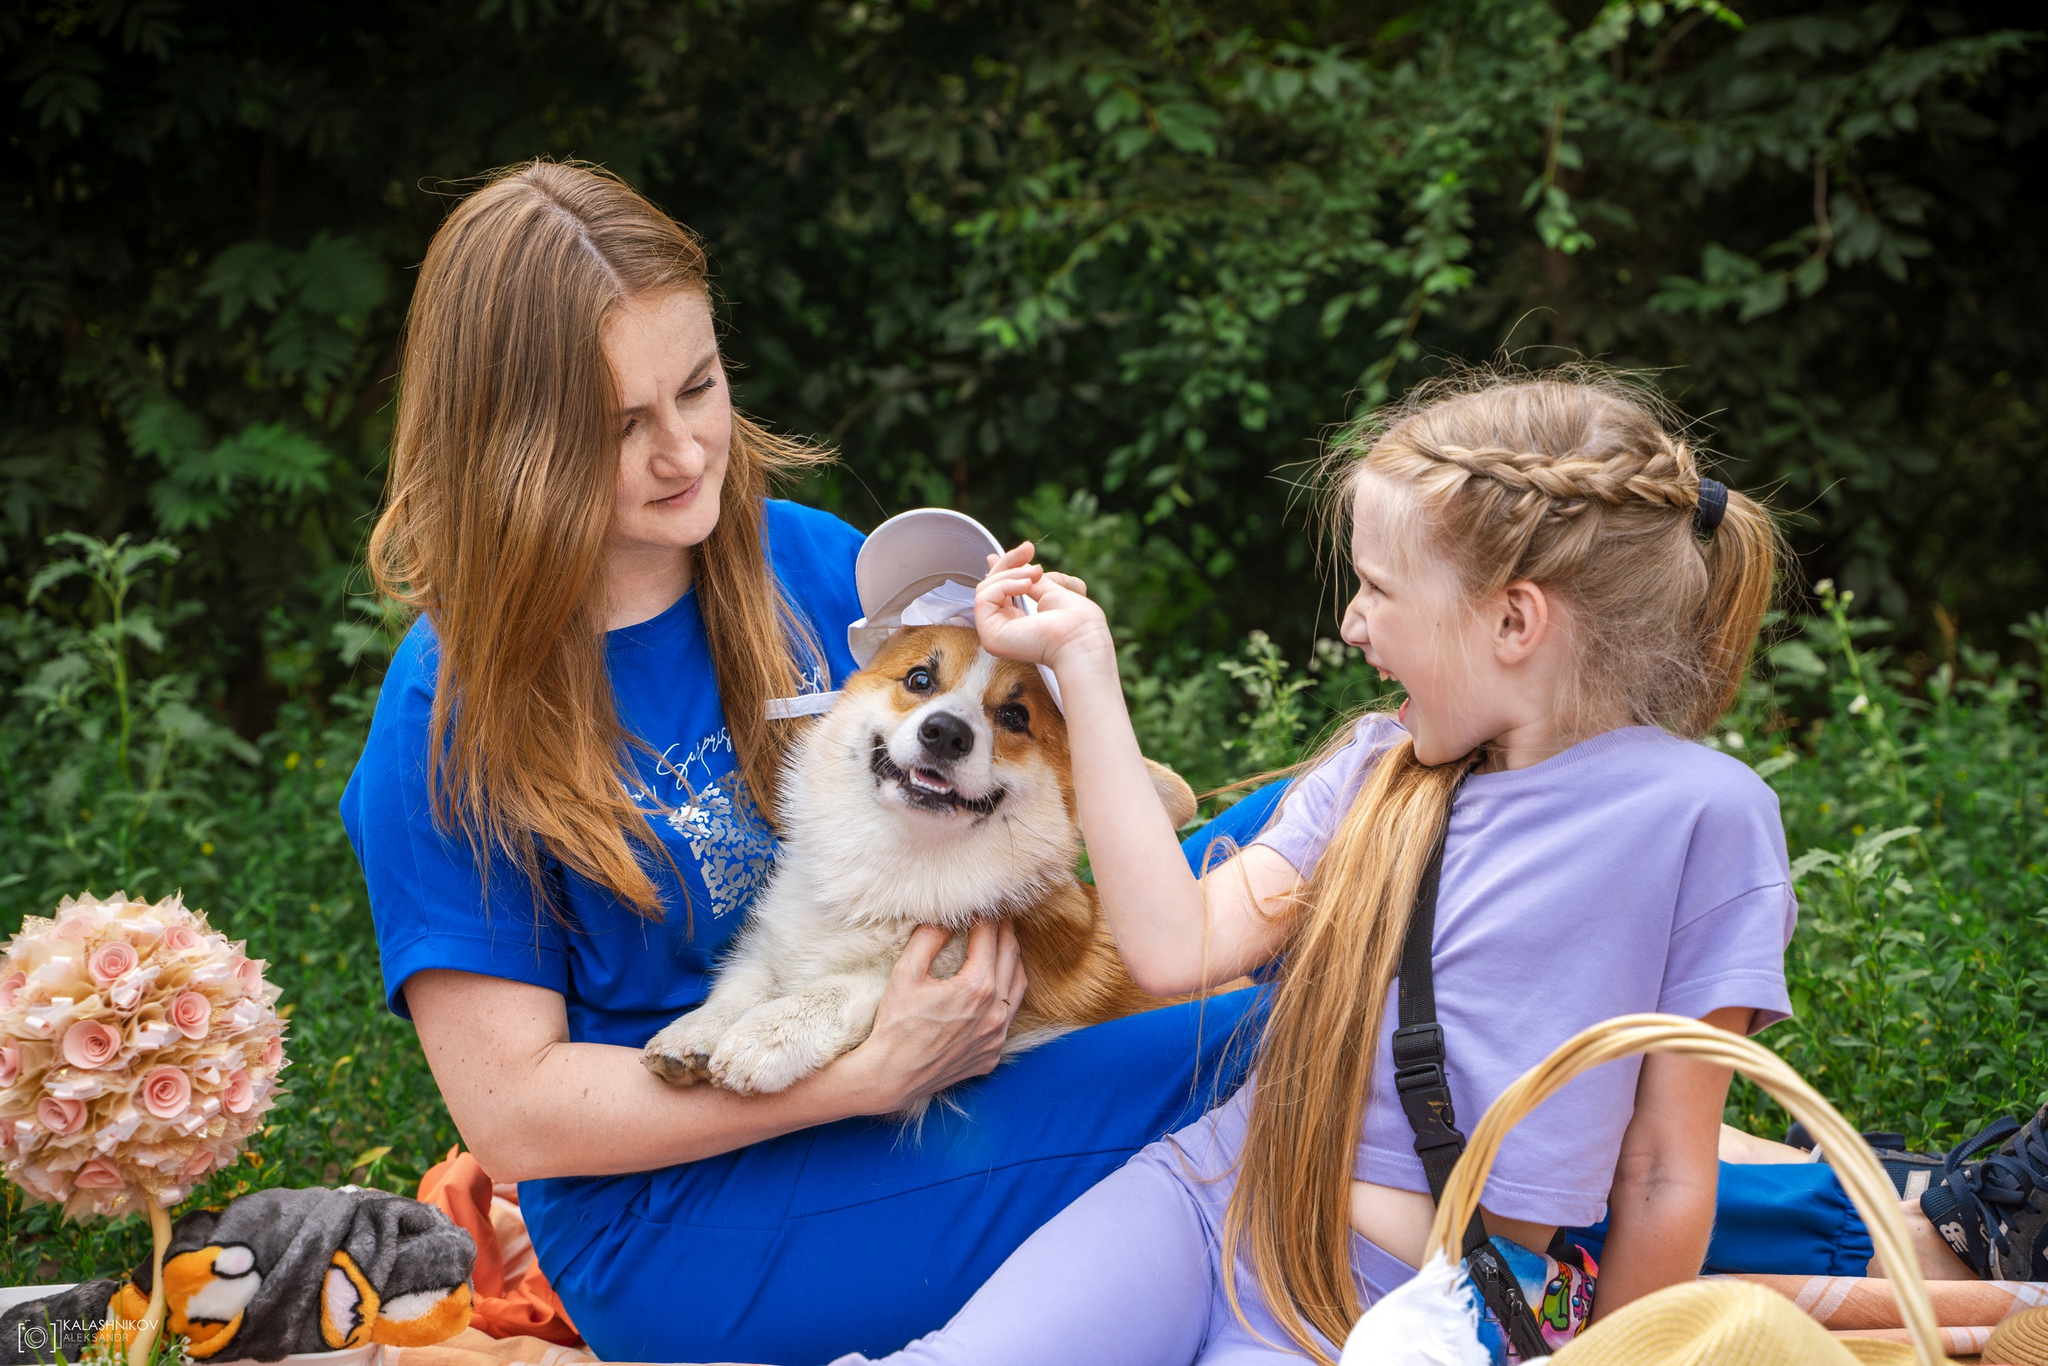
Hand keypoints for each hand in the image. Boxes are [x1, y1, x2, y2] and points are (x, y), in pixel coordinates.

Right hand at [834, 921, 1025, 1114]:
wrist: (891, 1076)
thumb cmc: (895, 1024)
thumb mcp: (906, 973)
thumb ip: (928, 938)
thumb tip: (945, 918)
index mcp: (977, 987)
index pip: (989, 937)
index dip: (986, 916)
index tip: (982, 903)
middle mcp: (995, 1011)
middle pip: (1011, 956)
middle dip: (1005, 930)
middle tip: (999, 914)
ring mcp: (997, 1035)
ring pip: (1018, 986)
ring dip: (1012, 960)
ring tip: (1003, 943)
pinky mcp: (993, 1053)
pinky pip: (1008, 1016)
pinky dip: (1006, 994)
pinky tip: (995, 986)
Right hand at [975, 541, 1112, 671]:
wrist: (1082, 637)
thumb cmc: (1077, 620)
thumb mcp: (1051, 589)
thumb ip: (1027, 578)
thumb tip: (1007, 560)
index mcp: (1017, 621)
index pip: (999, 589)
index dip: (1006, 567)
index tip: (1026, 549)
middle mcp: (1003, 628)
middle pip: (990, 585)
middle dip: (1009, 562)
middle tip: (1029, 549)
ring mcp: (994, 633)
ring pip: (985, 589)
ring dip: (1011, 573)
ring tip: (1036, 575)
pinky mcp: (990, 636)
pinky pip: (984, 598)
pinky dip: (1005, 585)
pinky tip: (1028, 585)